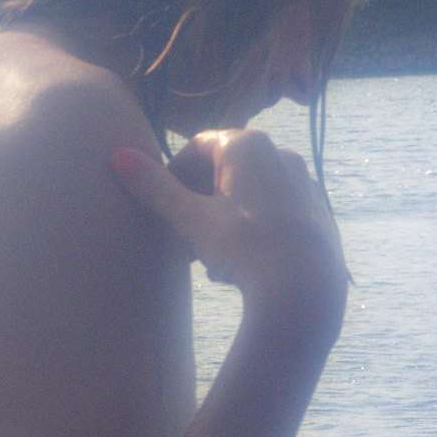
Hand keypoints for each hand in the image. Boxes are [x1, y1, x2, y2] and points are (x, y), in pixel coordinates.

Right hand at [112, 129, 347, 345]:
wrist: (304, 290)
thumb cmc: (243, 247)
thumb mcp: (191, 219)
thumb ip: (156, 188)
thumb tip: (119, 155)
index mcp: (247, 145)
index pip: (198, 147)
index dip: (173, 174)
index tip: (160, 204)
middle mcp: (281, 154)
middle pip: (225, 171)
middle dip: (198, 200)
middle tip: (180, 234)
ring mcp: (304, 184)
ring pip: (250, 194)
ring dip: (223, 219)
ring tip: (208, 258)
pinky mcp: (318, 215)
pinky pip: (274, 214)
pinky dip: (252, 230)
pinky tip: (241, 266)